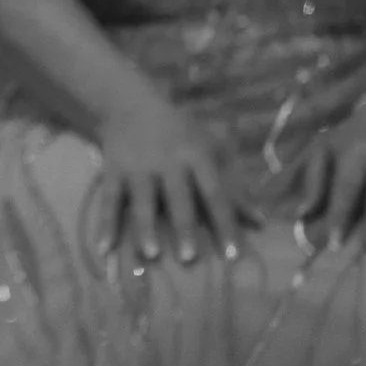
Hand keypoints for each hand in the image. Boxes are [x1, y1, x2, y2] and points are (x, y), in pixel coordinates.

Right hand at [83, 102, 242, 269]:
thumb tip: (261, 223)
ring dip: (145, 228)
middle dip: (184, 228)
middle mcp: (168, 162)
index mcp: (197, 156)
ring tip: (150, 255)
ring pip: (143, 201)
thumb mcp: (211, 151)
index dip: (225, 224)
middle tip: (189, 258)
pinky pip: (109, 201)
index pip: (215, 194)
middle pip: (178, 199)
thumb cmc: (181, 135)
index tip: (233, 254)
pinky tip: (104, 248)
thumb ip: (234, 188)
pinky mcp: (112, 171)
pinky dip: (106, 224)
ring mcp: (137, 167)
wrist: (131, 106)